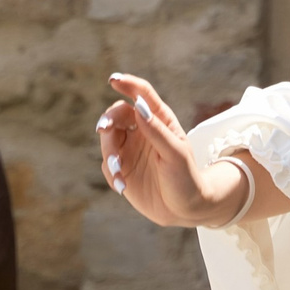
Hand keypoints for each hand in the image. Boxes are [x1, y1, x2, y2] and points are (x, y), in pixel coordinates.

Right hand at [97, 72, 252, 228]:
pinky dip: (111, 173)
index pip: (141, 94)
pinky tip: (122, 186)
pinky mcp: (122, 168)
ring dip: (108, 153)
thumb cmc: (186, 177)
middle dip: (107, 119)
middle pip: (117, 114)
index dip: (128, 84)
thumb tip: (138, 106)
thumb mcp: (175, 153)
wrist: (185, 209)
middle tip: (103, 129)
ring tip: (119, 172)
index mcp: (159, 119)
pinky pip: (107, 164)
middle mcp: (142, 130)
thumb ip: (156, 130)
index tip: (114, 80)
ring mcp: (130, 149)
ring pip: (108, 139)